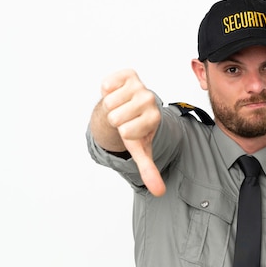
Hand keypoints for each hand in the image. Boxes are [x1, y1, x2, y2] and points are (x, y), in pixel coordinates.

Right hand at [101, 69, 165, 196]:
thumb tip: (159, 193)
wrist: (130, 108)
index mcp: (154, 118)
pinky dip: (106, 90)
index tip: (131, 129)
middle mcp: (150, 99)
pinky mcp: (128, 74)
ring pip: (109, 101)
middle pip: (115, 116)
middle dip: (115, 119)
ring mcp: (140, 85)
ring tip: (120, 106)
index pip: (126, 131)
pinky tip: (116, 93)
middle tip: (124, 118)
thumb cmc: (134, 129)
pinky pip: (106, 84)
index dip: (123, 132)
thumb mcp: (140, 150)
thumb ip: (149, 170)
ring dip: (110, 105)